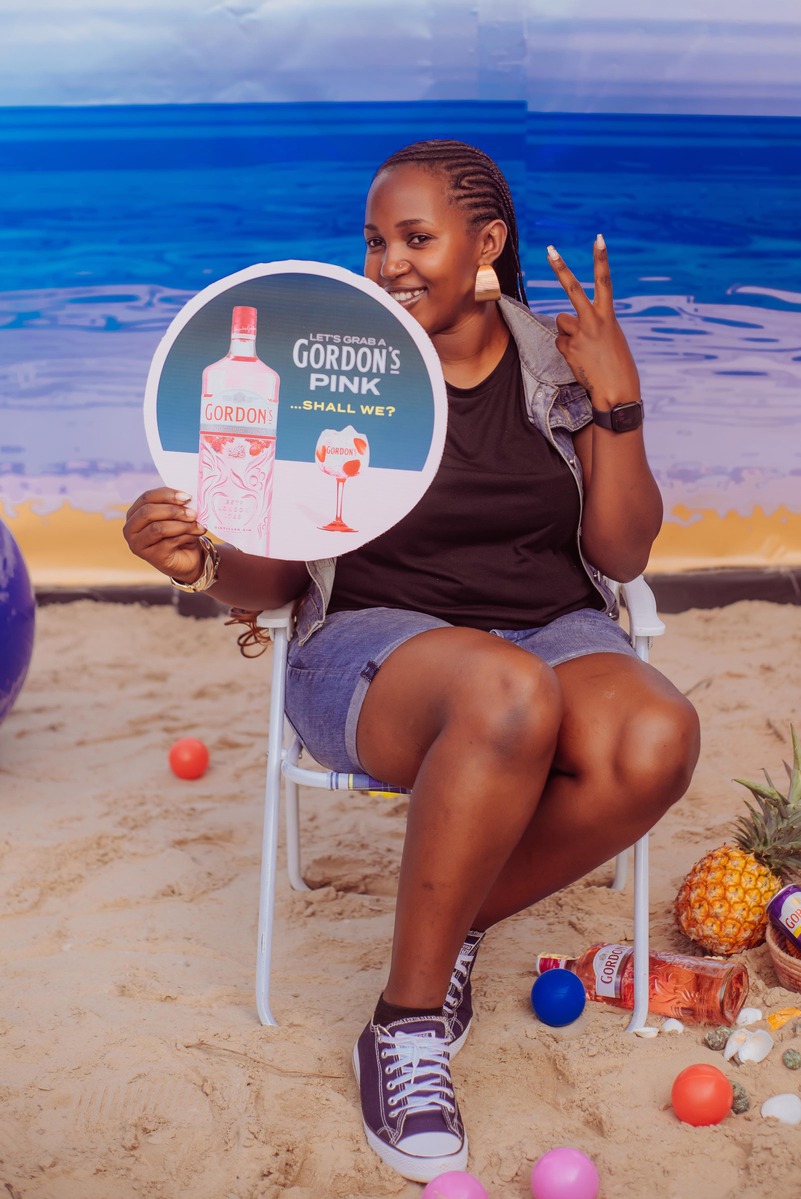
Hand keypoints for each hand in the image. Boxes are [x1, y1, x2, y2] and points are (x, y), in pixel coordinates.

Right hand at [123, 488, 206, 581]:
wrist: (187, 559)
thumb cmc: (179, 533)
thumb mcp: (176, 515)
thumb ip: (177, 505)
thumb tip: (187, 498)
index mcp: (134, 513)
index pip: (147, 498)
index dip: (167, 494)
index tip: (187, 497)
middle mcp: (131, 529)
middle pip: (148, 512)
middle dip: (173, 511)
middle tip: (193, 513)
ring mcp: (138, 544)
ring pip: (158, 528)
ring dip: (182, 524)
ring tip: (197, 524)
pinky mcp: (151, 557)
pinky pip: (169, 542)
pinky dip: (186, 536)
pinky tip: (197, 533)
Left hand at [547, 236, 639, 407]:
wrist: (616, 391)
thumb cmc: (617, 365)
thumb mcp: (610, 338)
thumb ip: (594, 325)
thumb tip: (569, 326)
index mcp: (608, 316)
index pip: (604, 281)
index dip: (601, 259)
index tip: (598, 239)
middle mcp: (593, 320)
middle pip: (573, 288)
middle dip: (560, 267)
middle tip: (550, 249)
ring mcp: (579, 334)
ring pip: (561, 321)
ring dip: (568, 332)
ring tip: (583, 348)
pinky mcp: (568, 348)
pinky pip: (559, 342)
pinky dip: (566, 350)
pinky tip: (579, 359)